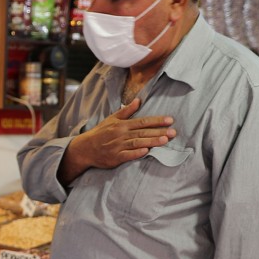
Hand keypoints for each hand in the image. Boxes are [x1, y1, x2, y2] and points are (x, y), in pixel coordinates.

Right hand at [57, 99, 175, 184]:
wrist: (85, 148)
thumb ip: (126, 111)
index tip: (170, 120)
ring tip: (165, 140)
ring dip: (152, 141)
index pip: (142, 121)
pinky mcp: (115, 158)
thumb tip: (138, 100)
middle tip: (173, 132)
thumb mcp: (111, 119)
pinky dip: (137, 153)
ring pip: (138, 143)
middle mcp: (121, 134)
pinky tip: (146, 151)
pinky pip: (128, 155)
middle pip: (143, 132)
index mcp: (121, 125)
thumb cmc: (100, 133)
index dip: (157, 120)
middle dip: (159, 131)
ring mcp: (118, 146)